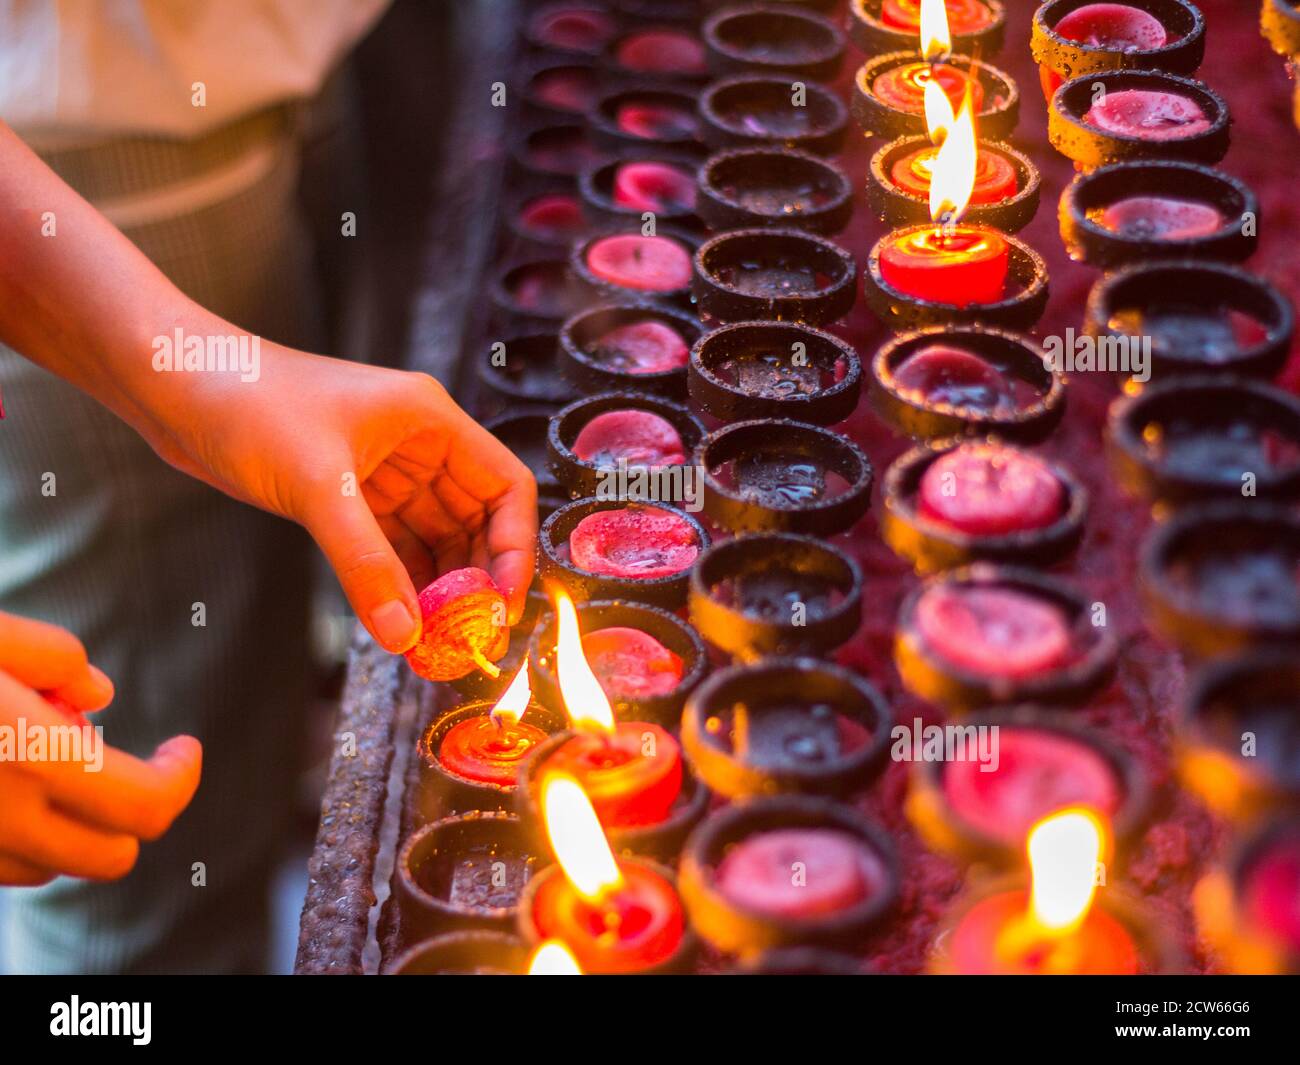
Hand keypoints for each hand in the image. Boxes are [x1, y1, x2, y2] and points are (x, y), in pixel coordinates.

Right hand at [0, 612, 201, 885]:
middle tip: (136, 763)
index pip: (145, 805)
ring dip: (75, 828)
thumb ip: (49, 656)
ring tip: (54, 763)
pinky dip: (25, 838)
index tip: (185, 746)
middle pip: (112, 855)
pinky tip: (10, 783)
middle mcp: (1, 818)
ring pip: (55, 868)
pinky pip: (7, 869)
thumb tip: (101, 694)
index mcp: (31, 755)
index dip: (181, 778)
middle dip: (138, 812)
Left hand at [139, 344, 536, 652]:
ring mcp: (385, 473)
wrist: (172, 385)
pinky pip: (393, 549)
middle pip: (477, 521)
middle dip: (478, 580)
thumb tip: (405, 635)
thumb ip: (365, 563)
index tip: (502, 605)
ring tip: (436, 642)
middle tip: (471, 640)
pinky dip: (401, 585)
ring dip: (440, 589)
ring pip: (436, 541)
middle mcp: (418, 446)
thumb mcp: (317, 485)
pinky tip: (401, 622)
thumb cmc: (247, 402)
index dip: (515, 548)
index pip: (505, 487)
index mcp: (430, 420)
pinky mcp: (349, 496)